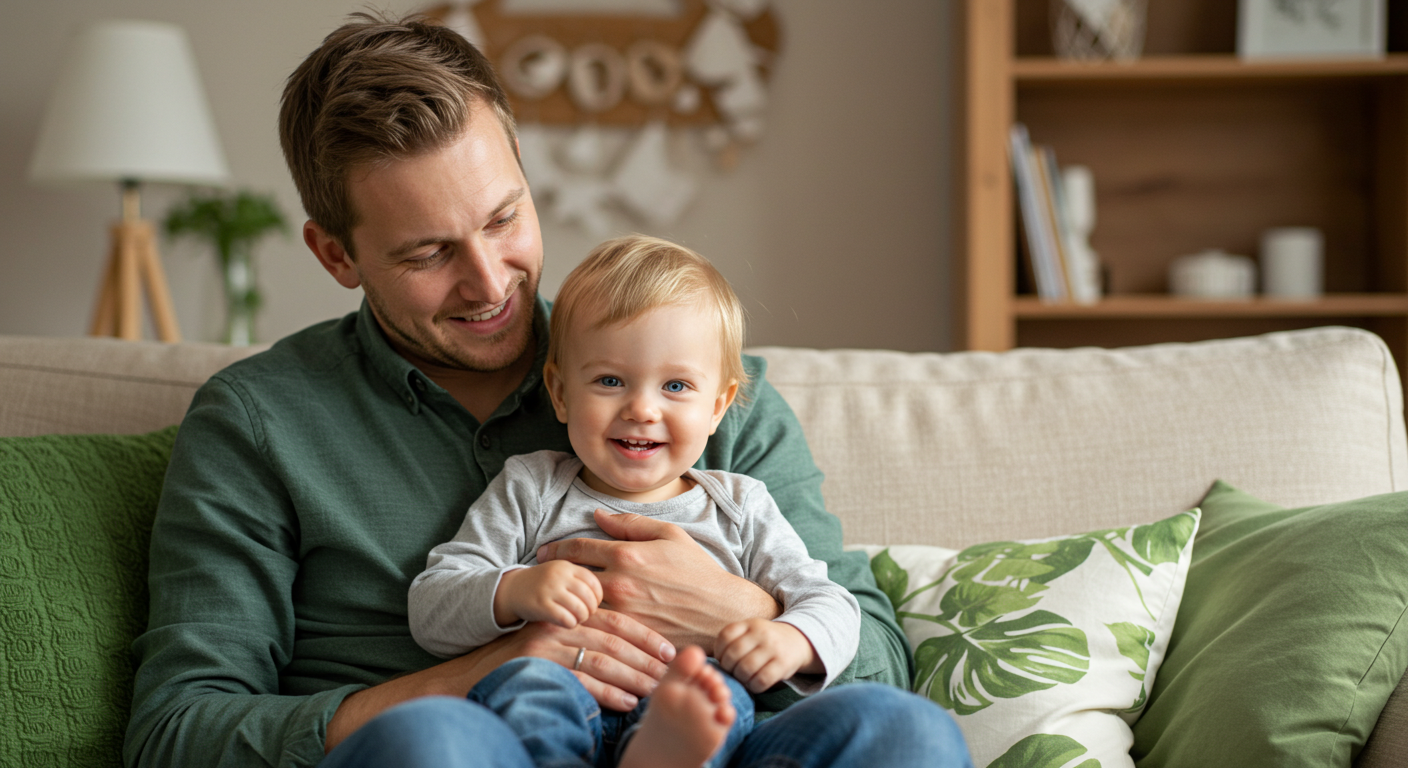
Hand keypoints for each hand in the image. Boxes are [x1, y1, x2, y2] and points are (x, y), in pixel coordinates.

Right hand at [326, 607, 674, 751]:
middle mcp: (560, 621)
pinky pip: (582, 679)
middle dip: (646, 659)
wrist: (477, 672)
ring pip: (602, 658)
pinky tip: (627, 702)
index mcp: (570, 609)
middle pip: (615, 639)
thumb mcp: (557, 634)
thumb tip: (634, 645)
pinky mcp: (538, 664)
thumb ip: (588, 629)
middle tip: (670, 676)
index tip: (670, 652)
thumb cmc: (527, 656)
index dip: (647, 635)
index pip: (617, 619)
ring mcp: (547, 642)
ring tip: (653, 691)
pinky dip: (609, 692)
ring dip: (633, 677)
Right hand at [495, 561, 602, 627]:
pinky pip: (566, 619)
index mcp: (568, 566)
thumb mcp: (563, 576)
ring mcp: (549, 589)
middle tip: (585, 615)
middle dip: (591, 610)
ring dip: (581, 619)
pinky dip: (570, 624)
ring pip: (580, 609)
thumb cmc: (544, 586)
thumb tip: (610, 595)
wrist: (510, 590)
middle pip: (590, 597)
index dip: (597, 598)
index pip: (595, 583)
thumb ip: (582, 582)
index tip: (592, 605)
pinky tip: (565, 623)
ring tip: (576, 619)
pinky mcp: (540, 605)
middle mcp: (559, 574)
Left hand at [537, 509, 780, 650]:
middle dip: (554, 575)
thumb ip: (630, 524)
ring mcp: (622, 614)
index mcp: (628, 555)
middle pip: (571, 579)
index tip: (545, 552)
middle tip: (542, 575)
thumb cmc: (698, 571)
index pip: (578, 549)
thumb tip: (598, 515)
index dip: (557, 548)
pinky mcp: (627, 636)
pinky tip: (574, 620)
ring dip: (564, 601)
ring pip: (578, 606)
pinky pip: (595, 628)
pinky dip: (582, 623)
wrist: (721, 612)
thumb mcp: (670, 535)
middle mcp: (620, 584)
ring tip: (553, 598)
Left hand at [715, 618, 819, 693]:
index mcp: (749, 623)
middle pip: (733, 655)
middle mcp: (761, 632)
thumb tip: (710, 663)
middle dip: (729, 669)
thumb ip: (733, 641)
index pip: (725, 636)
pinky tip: (755, 684)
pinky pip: (762, 680)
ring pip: (746, 669)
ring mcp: (773, 647)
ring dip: (741, 679)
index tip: (723, 660)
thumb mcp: (750, 632)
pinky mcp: (783, 664)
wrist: (798, 641)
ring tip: (743, 679)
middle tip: (732, 673)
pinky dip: (754, 686)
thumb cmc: (765, 641)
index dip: (719, 652)